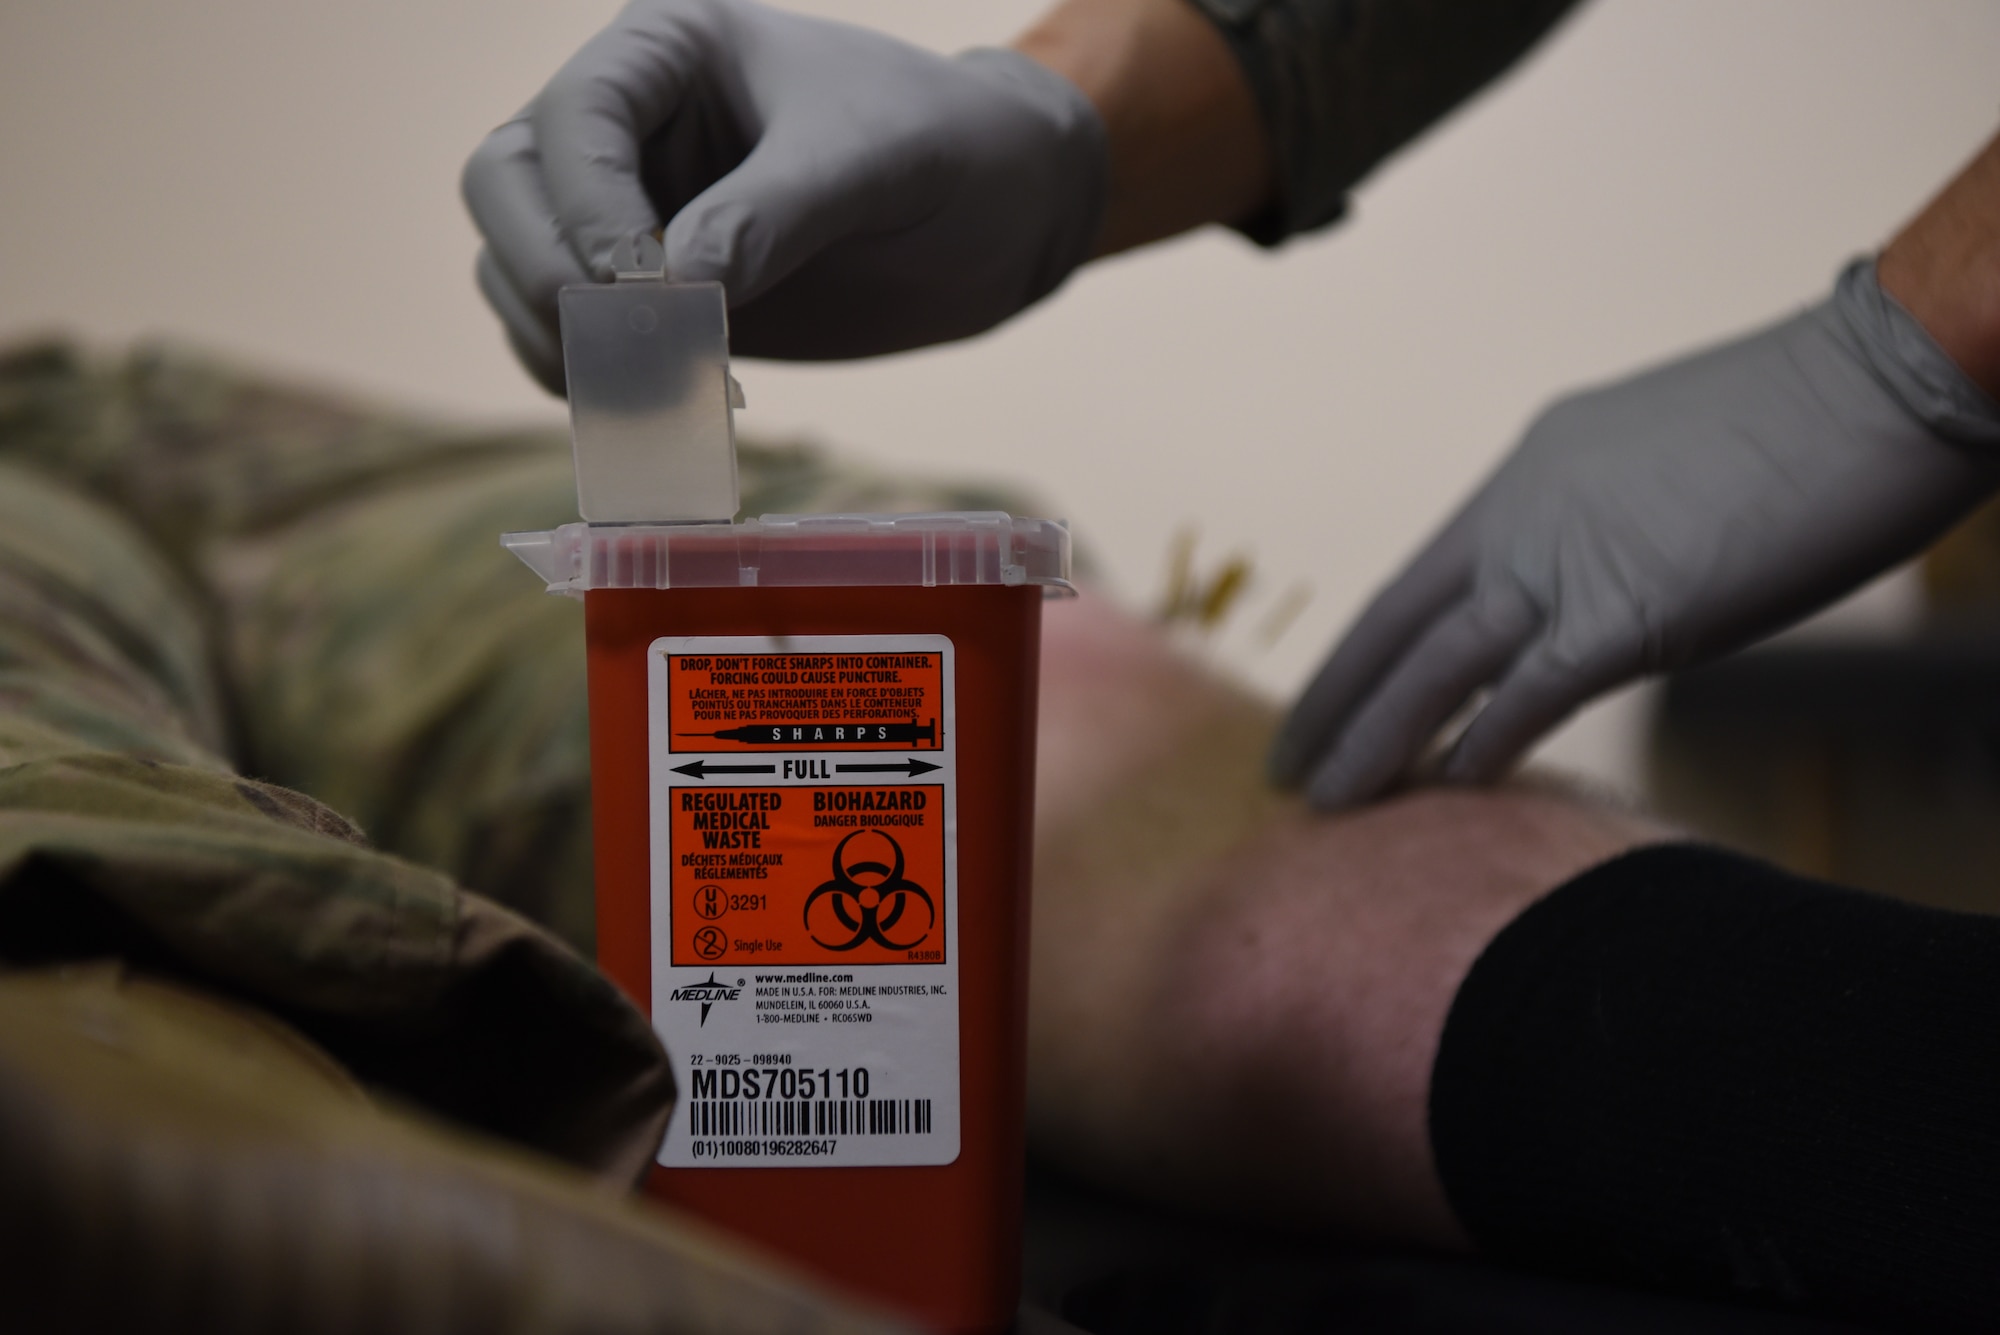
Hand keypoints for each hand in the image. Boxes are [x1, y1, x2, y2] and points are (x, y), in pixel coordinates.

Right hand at [462, 0, 1106, 389]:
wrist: (1001, 211)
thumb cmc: (945, 146)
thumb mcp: (868, 161)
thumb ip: (769, 215)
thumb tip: (675, 289)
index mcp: (665, 50)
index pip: (570, 120)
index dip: (586, 207)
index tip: (649, 282)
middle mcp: (627, 126)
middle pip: (501, 186)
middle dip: (540, 268)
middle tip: (621, 339)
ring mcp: (628, 214)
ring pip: (514, 269)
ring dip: (556, 338)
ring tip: (654, 386)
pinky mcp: (652, 298)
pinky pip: (568, 341)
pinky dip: (588, 381)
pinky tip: (660, 407)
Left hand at [1272, 261, 1999, 808]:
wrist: (1883, 383)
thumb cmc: (1804, 427)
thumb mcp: (1664, 476)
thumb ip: (1607, 539)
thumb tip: (1598, 604)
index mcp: (1531, 475)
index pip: (1421, 579)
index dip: (1365, 649)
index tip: (1331, 696)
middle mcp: (1524, 513)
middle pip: (1396, 622)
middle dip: (1333, 699)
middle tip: (1284, 764)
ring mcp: (1566, 558)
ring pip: (1435, 664)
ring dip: (1375, 739)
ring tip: (1325, 802)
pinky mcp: (1627, 609)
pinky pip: (1528, 694)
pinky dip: (1481, 745)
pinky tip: (1445, 789)